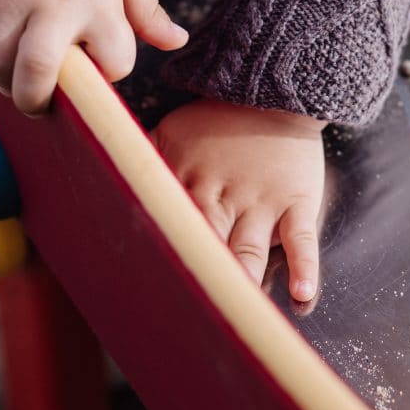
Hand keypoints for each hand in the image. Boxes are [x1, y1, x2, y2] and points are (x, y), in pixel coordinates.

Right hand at [0, 0, 187, 114]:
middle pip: (37, 75)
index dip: (111, 69)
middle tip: (42, 104)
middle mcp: (51, 6)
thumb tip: (177, 42)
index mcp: (97, 2)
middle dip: (37, 102)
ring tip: (19, 76)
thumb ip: (147, 11)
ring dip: (7, 81)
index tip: (103, 61)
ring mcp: (7, 0)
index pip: (113, 63)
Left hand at [153, 99, 326, 301]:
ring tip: (239, 310)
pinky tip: (302, 293)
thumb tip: (105, 189)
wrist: (273, 94)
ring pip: (249, 249)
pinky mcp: (296, 202)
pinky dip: (304, 266)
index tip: (148, 290)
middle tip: (190, 314)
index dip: (160, 259)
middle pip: (207, 245)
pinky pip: (302, 238)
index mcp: (187, 181)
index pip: (168, 227)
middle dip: (199, 278)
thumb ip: (143, 163)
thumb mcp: (170, 133)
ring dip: (244, 280)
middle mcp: (223, 195)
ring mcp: (262, 201)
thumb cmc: (216, 123)